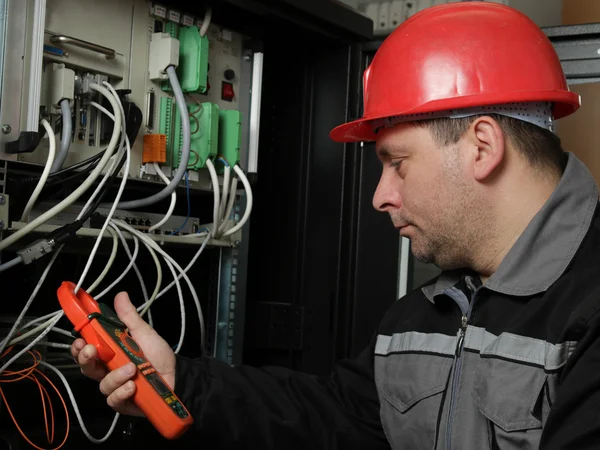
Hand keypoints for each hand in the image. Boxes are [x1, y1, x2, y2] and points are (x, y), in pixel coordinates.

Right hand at [71, 292, 175, 415]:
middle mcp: (109, 371)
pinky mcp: (123, 403)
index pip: (88, 350)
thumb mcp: (144, 333)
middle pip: (87, 368)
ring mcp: (116, 388)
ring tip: (132, 369)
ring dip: (115, 376)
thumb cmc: (159, 354)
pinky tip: (132, 386)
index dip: (79, 347)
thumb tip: (121, 295)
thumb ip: (130, 317)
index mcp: (111, 354)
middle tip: (91, 351)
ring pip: (102, 384)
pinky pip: (114, 400)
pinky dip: (122, 392)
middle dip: (85, 359)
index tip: (79, 340)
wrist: (177, 376)